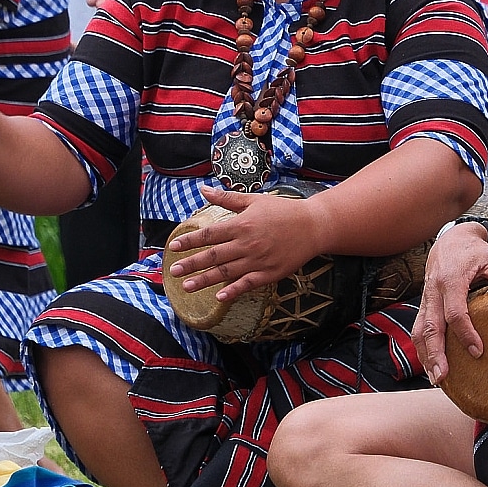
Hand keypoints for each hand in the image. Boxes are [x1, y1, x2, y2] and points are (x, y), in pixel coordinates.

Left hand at [164, 187, 319, 302]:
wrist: (314, 226)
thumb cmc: (284, 211)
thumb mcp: (255, 200)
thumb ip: (228, 198)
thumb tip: (203, 190)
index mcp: (242, 224)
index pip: (209, 234)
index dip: (190, 241)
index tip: (174, 247)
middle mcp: (247, 243)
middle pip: (213, 256)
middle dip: (191, 264)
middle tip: (173, 271)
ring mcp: (258, 260)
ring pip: (226, 272)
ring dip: (205, 280)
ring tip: (187, 286)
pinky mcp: (270, 273)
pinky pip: (248, 284)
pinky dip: (233, 291)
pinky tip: (219, 296)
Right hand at [413, 224, 487, 384]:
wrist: (451, 239)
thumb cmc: (475, 251)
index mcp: (450, 280)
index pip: (455, 312)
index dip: (465, 333)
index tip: (478, 351)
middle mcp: (433, 291)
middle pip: (429, 327)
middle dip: (434, 354)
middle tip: (442, 377)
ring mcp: (426, 299)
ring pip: (419, 331)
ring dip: (425, 356)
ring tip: (436, 378)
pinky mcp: (424, 304)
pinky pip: (419, 328)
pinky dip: (423, 348)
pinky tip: (431, 365)